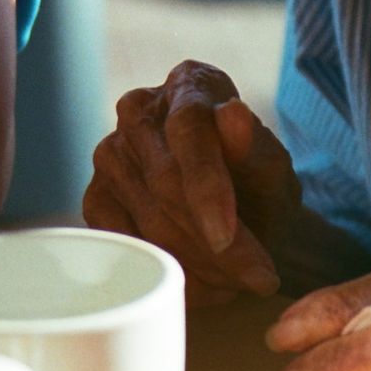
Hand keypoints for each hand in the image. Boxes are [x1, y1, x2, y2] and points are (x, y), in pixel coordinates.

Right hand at [83, 60, 300, 304]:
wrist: (241, 220)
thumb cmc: (260, 186)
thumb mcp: (274, 173)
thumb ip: (256, 148)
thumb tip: (233, 113)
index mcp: (189, 84)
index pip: (188, 131)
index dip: (207, 188)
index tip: (226, 237)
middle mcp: (137, 110)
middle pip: (166, 186)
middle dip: (215, 245)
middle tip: (258, 279)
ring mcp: (109, 155)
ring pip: (148, 224)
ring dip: (200, 267)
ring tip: (240, 284)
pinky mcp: (95, 200)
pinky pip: (127, 247)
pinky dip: (170, 276)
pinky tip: (206, 286)